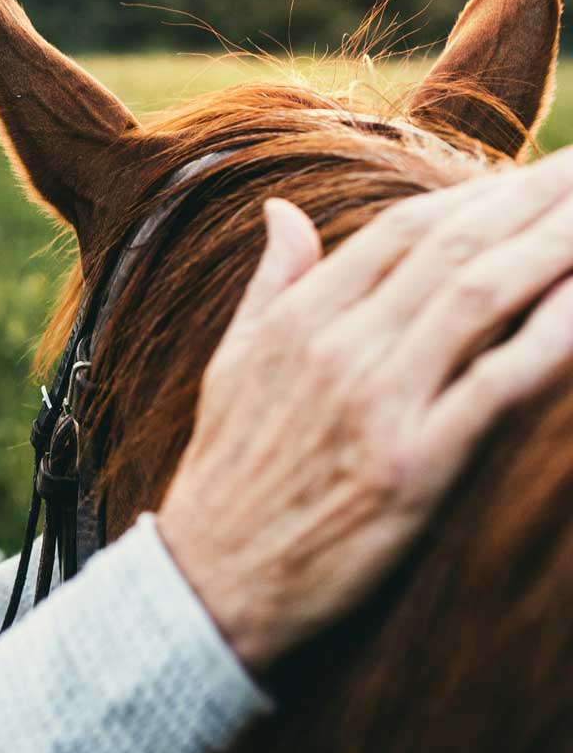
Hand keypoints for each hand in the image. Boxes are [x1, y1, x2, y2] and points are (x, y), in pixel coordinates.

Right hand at [157, 147, 572, 671]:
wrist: (213, 575)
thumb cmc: (228, 469)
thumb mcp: (231, 361)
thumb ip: (270, 281)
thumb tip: (281, 209)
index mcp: (299, 319)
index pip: (401, 231)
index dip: (475, 193)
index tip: (528, 176)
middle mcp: (340, 348)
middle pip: (452, 248)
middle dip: (533, 199)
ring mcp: (377, 404)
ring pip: (481, 298)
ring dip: (556, 247)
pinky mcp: (413, 466)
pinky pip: (499, 384)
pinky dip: (555, 336)